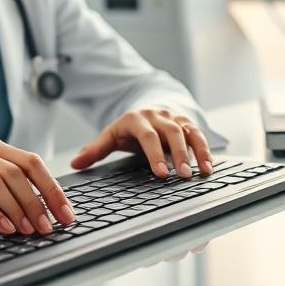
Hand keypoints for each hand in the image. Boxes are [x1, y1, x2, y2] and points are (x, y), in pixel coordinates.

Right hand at [0, 136, 75, 235]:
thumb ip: (8, 182)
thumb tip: (46, 208)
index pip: (32, 163)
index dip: (52, 189)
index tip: (66, 214)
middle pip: (18, 174)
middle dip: (38, 204)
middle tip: (48, 228)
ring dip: (18, 210)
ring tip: (28, 231)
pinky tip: (4, 228)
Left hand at [69, 108, 212, 178]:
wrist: (145, 109)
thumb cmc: (126, 130)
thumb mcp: (110, 136)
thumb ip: (94, 150)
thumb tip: (75, 164)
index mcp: (136, 119)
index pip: (147, 136)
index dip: (154, 154)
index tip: (161, 173)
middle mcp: (157, 116)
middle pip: (171, 132)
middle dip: (178, 154)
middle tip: (183, 175)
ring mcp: (174, 118)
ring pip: (188, 131)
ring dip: (197, 151)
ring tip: (203, 172)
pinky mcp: (187, 122)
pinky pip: (198, 134)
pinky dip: (205, 150)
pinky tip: (209, 166)